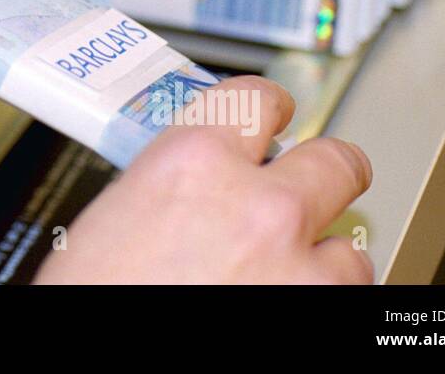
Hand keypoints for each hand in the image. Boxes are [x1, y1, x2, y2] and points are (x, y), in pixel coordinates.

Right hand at [35, 76, 373, 283]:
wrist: (99, 370)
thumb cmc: (94, 296)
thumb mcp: (111, 219)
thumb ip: (164, 185)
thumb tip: (185, 186)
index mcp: (193, 164)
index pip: (257, 96)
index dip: (266, 109)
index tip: (267, 119)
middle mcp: (259, 206)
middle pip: (335, 159)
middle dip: (320, 172)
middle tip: (301, 186)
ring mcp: (301, 267)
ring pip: (350, 241)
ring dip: (319, 253)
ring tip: (281, 271)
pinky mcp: (325, 314)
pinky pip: (350, 293)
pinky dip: (321, 295)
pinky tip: (285, 299)